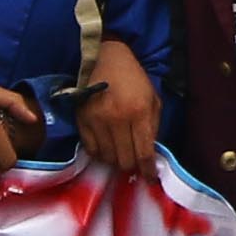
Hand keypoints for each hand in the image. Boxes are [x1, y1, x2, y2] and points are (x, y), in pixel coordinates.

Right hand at [74, 39, 161, 174]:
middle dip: (132, 166)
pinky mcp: (82, 120)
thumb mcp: (152, 99)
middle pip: (124, 160)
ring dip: (115, 159)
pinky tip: (106, 146)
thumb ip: (153, 127)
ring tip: (120, 152)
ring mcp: (97, 120)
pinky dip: (100, 153)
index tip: (150, 177)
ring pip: (107, 158)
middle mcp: (117, 119)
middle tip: (134, 161)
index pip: (144, 152)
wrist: (105, 58)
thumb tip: (150, 155)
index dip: (148, 170)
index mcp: (139, 112)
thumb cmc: (133, 79)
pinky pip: (91, 150)